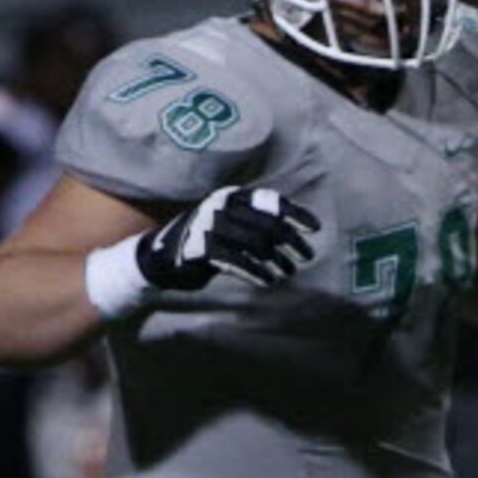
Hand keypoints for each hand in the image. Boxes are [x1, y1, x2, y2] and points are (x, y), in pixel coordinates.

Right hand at [136, 186, 318, 290]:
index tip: (315, 229)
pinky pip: (239, 262)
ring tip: (288, 272)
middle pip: (269, 224)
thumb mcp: (234, 226)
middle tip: (306, 257)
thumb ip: (260, 225)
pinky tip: (268, 281)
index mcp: (232, 196)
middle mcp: (220, 206)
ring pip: (257, 244)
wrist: (163, 256)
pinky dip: (258, 272)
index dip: (296, 214)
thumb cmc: (209, 241)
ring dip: (278, 261)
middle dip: (293, 242)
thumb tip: (298, 233)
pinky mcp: (202, 249)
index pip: (271, 201)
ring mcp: (209, 226)